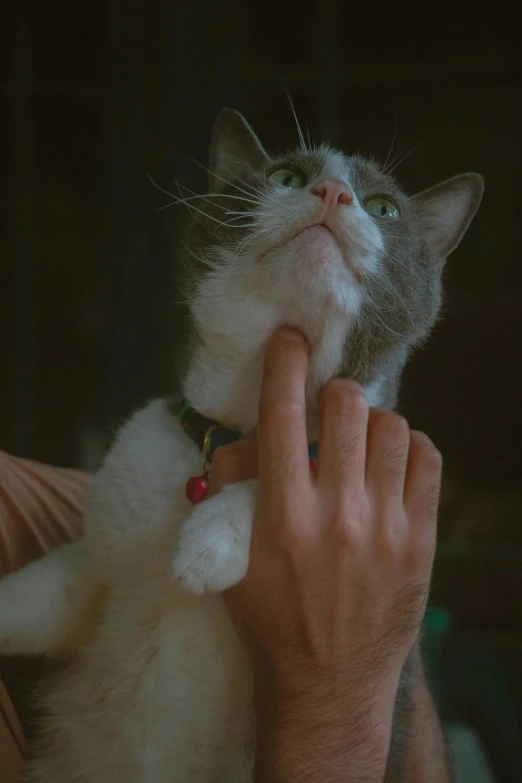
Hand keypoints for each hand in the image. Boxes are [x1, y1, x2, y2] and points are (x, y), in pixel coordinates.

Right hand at [211, 328, 441, 780]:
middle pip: (348, 404)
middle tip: (326, 408)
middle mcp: (338, 514)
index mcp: (282, 516)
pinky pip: (427, 459)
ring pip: (392, 426)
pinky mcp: (422, 540)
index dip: (286, 361)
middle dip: (333, 393)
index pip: (282, 413)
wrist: (328, 684)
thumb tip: (247, 435)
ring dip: (370, 421)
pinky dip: (408, 447)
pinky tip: (389, 463)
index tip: (292, 339)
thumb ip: (230, 489)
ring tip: (359, 442)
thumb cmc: (270, 619)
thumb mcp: (229, 559)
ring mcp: (387, 526)